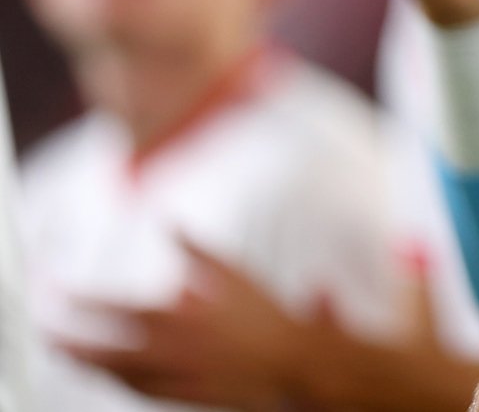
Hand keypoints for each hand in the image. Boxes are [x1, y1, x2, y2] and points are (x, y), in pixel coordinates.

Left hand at [57, 237, 298, 409]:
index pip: (112, 307)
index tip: (60, 294)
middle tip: (47, 333)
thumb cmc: (265, 317)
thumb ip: (194, 247)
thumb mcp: (233, 271)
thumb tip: (169, 222)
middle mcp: (168, 347)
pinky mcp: (180, 395)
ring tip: (68, 355)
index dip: (80, 301)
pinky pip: (135, 390)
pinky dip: (115, 380)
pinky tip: (109, 375)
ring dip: (87, 363)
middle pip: (102, 348)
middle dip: (69, 341)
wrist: (290, 360)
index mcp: (177, 313)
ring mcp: (172, 374)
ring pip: (114, 372)